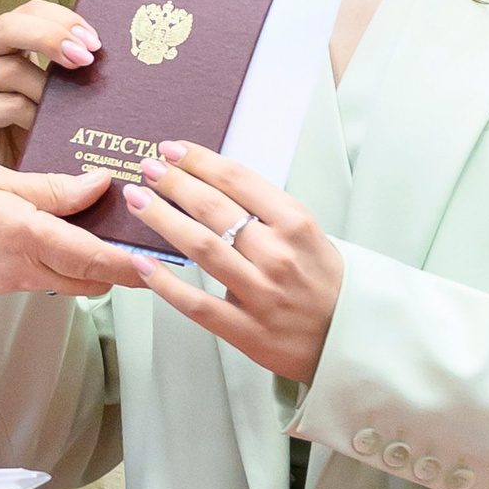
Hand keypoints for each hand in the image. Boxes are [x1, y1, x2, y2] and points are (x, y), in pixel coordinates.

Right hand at [0, 0, 99, 160]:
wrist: (2, 179)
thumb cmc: (29, 129)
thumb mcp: (51, 90)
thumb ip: (64, 65)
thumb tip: (100, 50)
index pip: (29, 11)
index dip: (62, 20)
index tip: (93, 42)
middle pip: (8, 27)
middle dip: (50, 38)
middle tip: (85, 57)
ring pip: (8, 69)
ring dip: (45, 89)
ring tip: (67, 109)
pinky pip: (2, 105)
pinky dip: (29, 115)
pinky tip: (40, 128)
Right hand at [0, 162, 136, 296]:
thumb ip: (49, 187)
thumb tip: (98, 185)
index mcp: (27, 239)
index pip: (97, 260)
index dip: (135, 263)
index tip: (164, 258)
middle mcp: (23, 270)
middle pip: (92, 280)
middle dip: (122, 267)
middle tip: (144, 238)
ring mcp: (9, 281)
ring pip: (69, 280)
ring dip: (93, 264)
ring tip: (108, 229)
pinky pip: (43, 276)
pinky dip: (63, 261)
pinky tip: (60, 231)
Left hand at [119, 141, 343, 382]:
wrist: (351, 339)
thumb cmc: (325, 283)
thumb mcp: (310, 235)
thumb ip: (268, 213)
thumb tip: (214, 183)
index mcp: (296, 225)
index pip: (239, 180)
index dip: (200, 161)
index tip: (173, 149)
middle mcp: (277, 255)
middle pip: (214, 208)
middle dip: (174, 182)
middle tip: (147, 167)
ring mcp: (260, 293)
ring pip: (201, 247)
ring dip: (162, 218)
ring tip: (137, 199)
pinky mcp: (246, 329)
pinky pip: (197, 303)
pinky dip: (165, 283)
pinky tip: (142, 263)